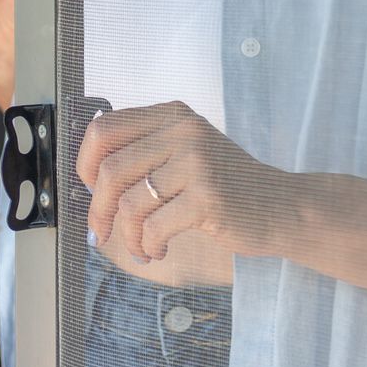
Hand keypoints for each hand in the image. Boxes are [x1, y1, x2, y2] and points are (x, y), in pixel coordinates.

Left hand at [75, 102, 289, 269]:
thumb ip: (144, 153)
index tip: (90, 190)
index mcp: (173, 116)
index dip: (85, 163)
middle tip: (102, 232)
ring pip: (130, 203)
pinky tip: (159, 250)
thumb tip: (88, 181)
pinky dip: (149, 246)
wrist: (280, 206)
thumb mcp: (186, 153)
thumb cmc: (226, 185)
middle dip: (99, 209)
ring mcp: (198, 163)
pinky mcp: (207, 198)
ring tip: (141, 246)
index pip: (105, 129)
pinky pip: (154, 227)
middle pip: (111, 170)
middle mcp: (184, 131)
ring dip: (128, 236)